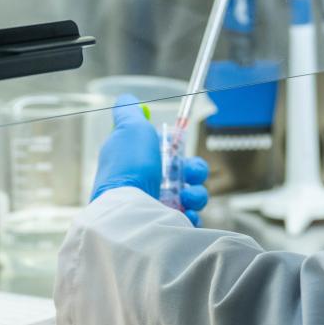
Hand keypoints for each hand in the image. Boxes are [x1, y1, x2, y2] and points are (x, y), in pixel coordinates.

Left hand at [90, 96, 209, 225]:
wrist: (127, 211)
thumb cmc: (129, 167)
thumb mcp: (129, 128)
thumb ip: (128, 111)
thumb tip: (126, 98)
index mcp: (138, 163)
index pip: (165, 155)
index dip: (179, 152)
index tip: (182, 152)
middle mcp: (146, 185)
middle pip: (183, 176)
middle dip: (195, 173)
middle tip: (192, 176)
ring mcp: (154, 208)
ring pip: (190, 197)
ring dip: (197, 195)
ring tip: (189, 199)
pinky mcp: (164, 226)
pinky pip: (187, 220)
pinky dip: (191, 216)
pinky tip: (185, 214)